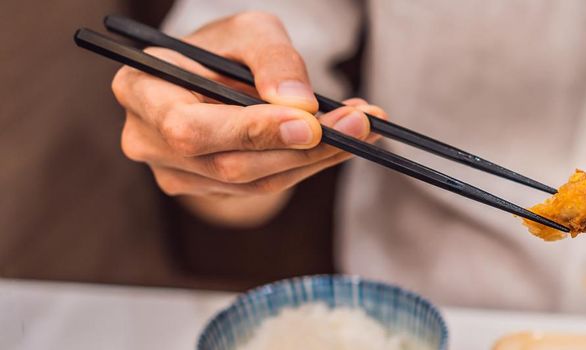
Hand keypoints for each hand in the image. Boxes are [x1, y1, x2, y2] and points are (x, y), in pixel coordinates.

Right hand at [110, 12, 385, 219]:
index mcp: (140, 91)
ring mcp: (178, 174)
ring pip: (256, 182)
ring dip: (319, 157)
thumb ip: (273, 59)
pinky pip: (266, 186)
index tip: (310, 122)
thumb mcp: (250, 32)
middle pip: (229, 164)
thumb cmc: (226, 47)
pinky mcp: (211, 190)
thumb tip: (300, 103)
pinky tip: (345, 140)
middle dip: (302, 147)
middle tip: (360, 123)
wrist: (217, 74)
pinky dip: (311, 163)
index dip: (251, 131)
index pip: (189, 129)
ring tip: (364, 126)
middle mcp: (147, 141)